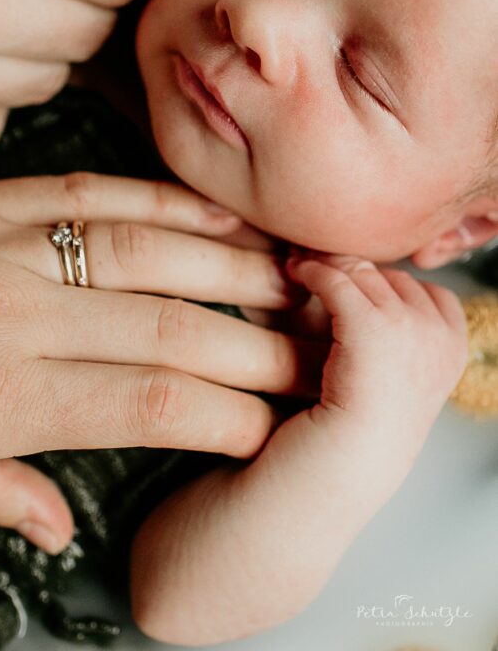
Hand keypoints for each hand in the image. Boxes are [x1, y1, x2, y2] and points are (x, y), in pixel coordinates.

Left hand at [0, 173, 314, 552]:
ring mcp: (7, 244)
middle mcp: (15, 317)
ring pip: (149, 251)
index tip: (273, 424)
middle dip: (260, 344)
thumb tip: (54, 526)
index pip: (150, 403)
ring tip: (296, 278)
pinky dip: (163, 202)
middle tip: (320, 354)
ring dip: (232, 266)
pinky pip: (94, 191)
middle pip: (172, 327)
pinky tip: (212, 214)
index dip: (230, 413)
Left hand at [286, 253, 467, 466]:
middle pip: (390, 276)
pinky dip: (312, 272)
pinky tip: (296, 274)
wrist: (330, 480)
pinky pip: (337, 279)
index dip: (386, 287)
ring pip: (362, 273)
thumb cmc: (350, 438)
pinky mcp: (370, 328)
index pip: (428, 291)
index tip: (352, 292)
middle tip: (315, 273)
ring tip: (299, 270)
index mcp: (452, 353)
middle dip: (351, 273)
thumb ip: (393, 335)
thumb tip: (361, 276)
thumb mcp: (389, 379)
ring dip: (327, 268)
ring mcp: (410, 332)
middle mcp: (439, 339)